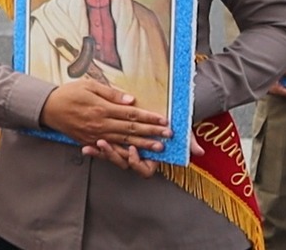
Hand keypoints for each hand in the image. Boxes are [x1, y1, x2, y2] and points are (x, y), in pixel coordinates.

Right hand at [39, 78, 169, 151]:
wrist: (48, 108)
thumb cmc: (68, 93)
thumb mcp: (88, 85)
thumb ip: (111, 93)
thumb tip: (131, 100)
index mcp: (102, 108)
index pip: (131, 114)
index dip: (149, 118)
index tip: (163, 120)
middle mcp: (101, 124)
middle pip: (131, 129)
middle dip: (152, 133)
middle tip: (168, 136)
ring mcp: (96, 135)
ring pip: (124, 142)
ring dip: (143, 145)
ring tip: (158, 148)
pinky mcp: (90, 142)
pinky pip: (110, 150)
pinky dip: (124, 153)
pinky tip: (136, 155)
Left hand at [81, 124, 206, 176]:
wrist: (162, 116)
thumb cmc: (172, 125)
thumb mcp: (181, 131)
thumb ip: (188, 142)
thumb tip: (199, 152)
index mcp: (152, 157)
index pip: (145, 170)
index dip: (138, 163)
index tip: (132, 150)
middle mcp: (139, 158)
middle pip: (124, 164)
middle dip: (113, 156)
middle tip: (103, 144)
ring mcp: (126, 153)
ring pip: (113, 160)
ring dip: (103, 153)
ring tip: (95, 144)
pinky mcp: (116, 146)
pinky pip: (105, 152)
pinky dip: (96, 150)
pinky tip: (86, 147)